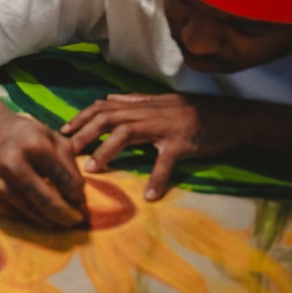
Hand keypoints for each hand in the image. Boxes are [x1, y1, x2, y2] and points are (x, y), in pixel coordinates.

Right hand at [0, 102, 86, 227]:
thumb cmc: (23, 134)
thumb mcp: (50, 137)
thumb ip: (69, 163)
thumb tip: (79, 197)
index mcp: (36, 147)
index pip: (68, 182)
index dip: (79, 196)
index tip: (81, 200)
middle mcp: (15, 165)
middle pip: (51, 204)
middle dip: (69, 216)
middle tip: (78, 220)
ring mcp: (0, 183)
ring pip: (35, 213)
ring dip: (53, 219)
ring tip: (62, 219)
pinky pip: (19, 214)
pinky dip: (33, 216)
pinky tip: (41, 212)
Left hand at [62, 93, 235, 200]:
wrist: (229, 116)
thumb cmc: (192, 111)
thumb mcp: (158, 101)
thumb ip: (131, 100)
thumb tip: (107, 97)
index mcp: (140, 105)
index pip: (102, 107)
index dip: (80, 117)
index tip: (62, 131)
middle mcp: (147, 113)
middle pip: (107, 118)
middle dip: (84, 134)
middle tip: (66, 152)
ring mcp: (164, 127)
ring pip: (127, 134)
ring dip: (107, 151)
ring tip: (91, 169)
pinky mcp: (182, 143)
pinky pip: (166, 161)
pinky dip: (157, 177)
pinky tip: (150, 195)